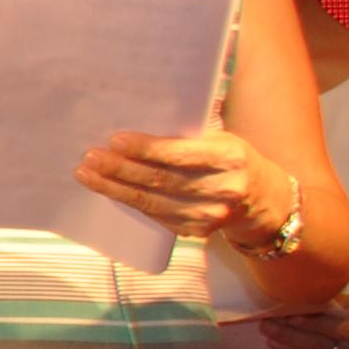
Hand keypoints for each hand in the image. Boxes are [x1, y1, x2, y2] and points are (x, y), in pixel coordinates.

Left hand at [76, 128, 280, 244]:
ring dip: (115, 189)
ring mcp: (212, 215)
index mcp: (230, 157)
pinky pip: (156, 217)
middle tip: (90, 157)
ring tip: (87, 174)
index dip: (146, 149)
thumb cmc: (230, 158)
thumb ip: (187, 132)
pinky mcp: (197, 231)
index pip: (182, 154)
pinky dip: (128, 203)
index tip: (115, 140)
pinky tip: (108, 190)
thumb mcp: (220, 137)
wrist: (261, 198)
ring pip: (153, 203)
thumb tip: (135, 116)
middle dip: (121, 169)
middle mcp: (224, 188)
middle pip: (162, 180)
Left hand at [262, 292, 348, 348]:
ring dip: (289, 340)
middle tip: (269, 318)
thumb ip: (346, 305)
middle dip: (295, 324)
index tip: (286, 304)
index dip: (311, 309)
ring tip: (267, 331)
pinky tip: (278, 347)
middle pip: (327, 330)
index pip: (339, 311)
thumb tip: (306, 299)